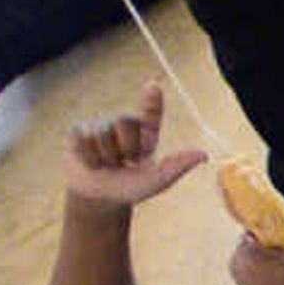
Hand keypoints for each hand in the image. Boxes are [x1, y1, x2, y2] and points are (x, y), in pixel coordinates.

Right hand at [64, 83, 202, 208]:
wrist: (100, 198)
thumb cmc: (130, 188)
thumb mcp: (158, 180)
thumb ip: (178, 166)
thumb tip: (203, 155)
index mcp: (146, 134)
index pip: (150, 112)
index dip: (151, 99)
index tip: (153, 86)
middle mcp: (123, 125)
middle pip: (125, 121)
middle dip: (124, 148)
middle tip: (123, 163)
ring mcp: (100, 126)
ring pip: (103, 133)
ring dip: (106, 157)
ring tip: (107, 165)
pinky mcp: (80, 132)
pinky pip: (85, 140)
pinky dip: (90, 158)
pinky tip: (92, 163)